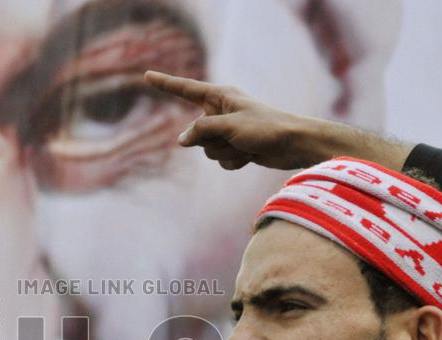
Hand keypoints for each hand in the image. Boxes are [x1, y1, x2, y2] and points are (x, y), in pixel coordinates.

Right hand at [143, 71, 412, 170]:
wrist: (294, 145)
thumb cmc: (266, 128)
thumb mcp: (230, 126)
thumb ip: (202, 130)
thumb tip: (182, 139)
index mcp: (221, 97)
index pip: (186, 89)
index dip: (166, 84)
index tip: (148, 75)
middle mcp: (222, 112)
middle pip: (196, 132)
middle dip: (212, 140)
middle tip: (235, 137)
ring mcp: (228, 131)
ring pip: (208, 150)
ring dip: (225, 153)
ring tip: (246, 146)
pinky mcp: (236, 148)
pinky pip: (221, 161)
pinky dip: (234, 162)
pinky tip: (250, 157)